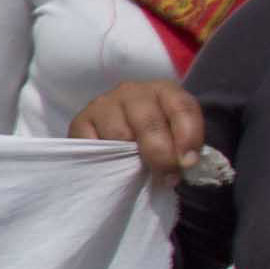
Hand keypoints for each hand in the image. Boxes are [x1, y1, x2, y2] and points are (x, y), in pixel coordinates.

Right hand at [70, 79, 203, 178]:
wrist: (118, 139)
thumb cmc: (153, 139)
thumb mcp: (175, 138)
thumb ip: (183, 148)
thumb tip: (183, 165)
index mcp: (164, 91)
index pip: (181, 107)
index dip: (188, 136)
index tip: (188, 163)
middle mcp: (133, 91)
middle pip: (149, 122)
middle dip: (161, 155)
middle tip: (166, 178)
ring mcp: (104, 103)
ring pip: (120, 135)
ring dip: (131, 159)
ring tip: (137, 171)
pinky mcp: (80, 120)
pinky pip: (93, 144)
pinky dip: (104, 159)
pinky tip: (112, 164)